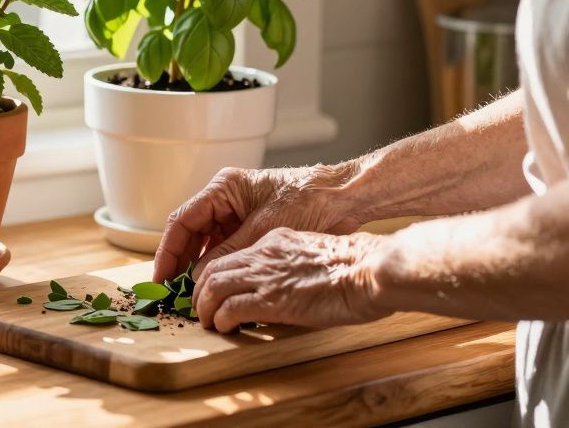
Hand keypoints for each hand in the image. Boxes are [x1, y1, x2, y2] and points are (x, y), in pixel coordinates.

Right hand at [152, 164, 361, 282]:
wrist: (343, 197)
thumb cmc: (306, 201)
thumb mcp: (262, 230)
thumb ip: (228, 251)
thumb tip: (199, 275)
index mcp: (222, 188)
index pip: (182, 221)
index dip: (168, 251)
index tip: (160, 278)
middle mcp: (224, 197)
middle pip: (190, 231)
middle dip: (180, 261)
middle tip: (172, 291)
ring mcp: (237, 210)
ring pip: (206, 240)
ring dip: (198, 264)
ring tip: (190, 291)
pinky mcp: (249, 223)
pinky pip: (224, 244)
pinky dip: (217, 263)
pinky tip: (214, 282)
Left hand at [194, 228, 388, 332]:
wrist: (370, 269)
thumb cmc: (356, 267)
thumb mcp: (313, 255)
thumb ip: (291, 266)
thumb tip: (283, 288)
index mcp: (274, 242)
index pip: (231, 257)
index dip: (215, 276)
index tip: (212, 292)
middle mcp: (263, 255)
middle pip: (213, 270)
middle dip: (201, 292)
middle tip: (201, 310)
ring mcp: (265, 276)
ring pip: (213, 288)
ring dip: (205, 308)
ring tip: (208, 323)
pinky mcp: (272, 299)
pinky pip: (230, 308)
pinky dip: (221, 320)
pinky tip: (225, 329)